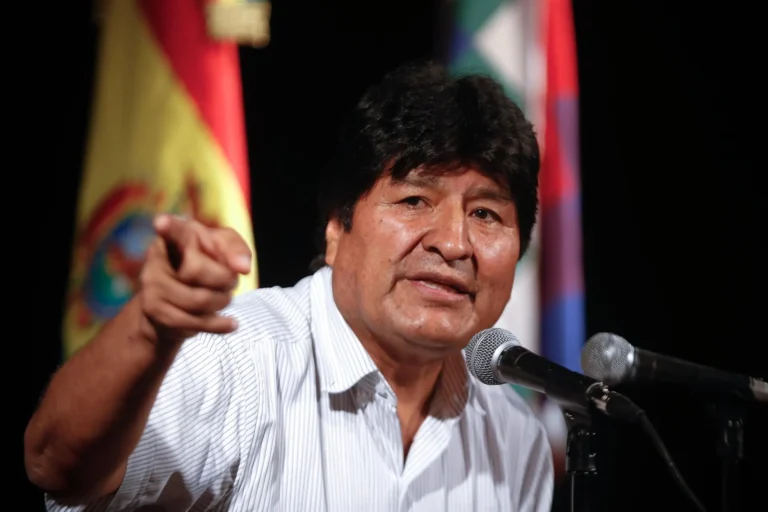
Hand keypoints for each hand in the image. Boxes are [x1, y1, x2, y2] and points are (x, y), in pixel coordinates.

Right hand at [137, 214, 251, 344]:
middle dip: (223, 279)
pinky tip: (231, 323)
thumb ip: (235, 248)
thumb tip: (243, 267)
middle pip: (196, 270)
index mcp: (176, 233)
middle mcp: (158, 257)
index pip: (173, 229)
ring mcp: (152, 285)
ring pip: (199, 299)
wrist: (174, 300)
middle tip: (229, 281)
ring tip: (224, 298)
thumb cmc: (205, 264)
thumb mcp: (222, 248)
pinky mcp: (155, 311)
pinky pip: (194, 322)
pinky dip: (219, 324)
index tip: (162, 222)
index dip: (168, 226)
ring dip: (222, 301)